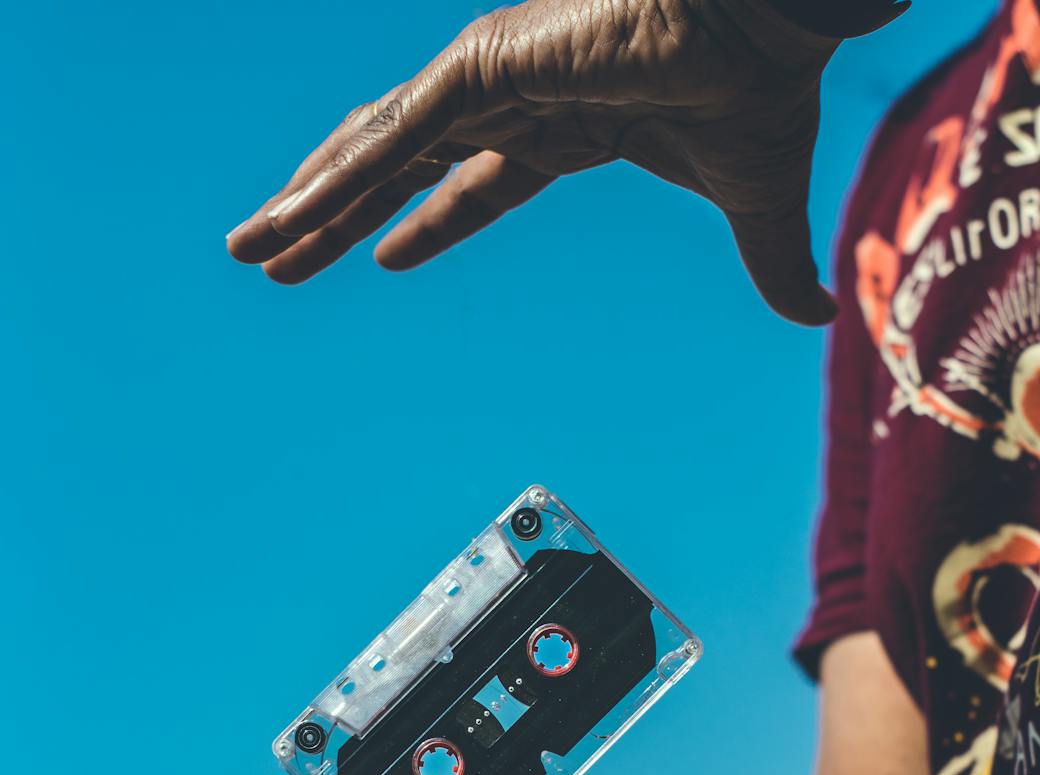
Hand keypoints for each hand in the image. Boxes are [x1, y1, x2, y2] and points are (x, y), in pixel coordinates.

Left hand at [225, 0, 891, 321]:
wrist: (777, 20)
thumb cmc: (768, 89)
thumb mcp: (757, 206)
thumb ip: (767, 264)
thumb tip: (816, 316)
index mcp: (563, 128)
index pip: (471, 186)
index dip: (422, 222)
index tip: (378, 252)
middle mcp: (512, 99)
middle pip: (399, 169)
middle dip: (335, 215)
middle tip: (275, 252)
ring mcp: (492, 80)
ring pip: (376, 151)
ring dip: (310, 201)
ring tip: (252, 246)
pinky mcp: (488, 66)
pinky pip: (394, 136)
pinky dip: (340, 178)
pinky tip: (291, 216)